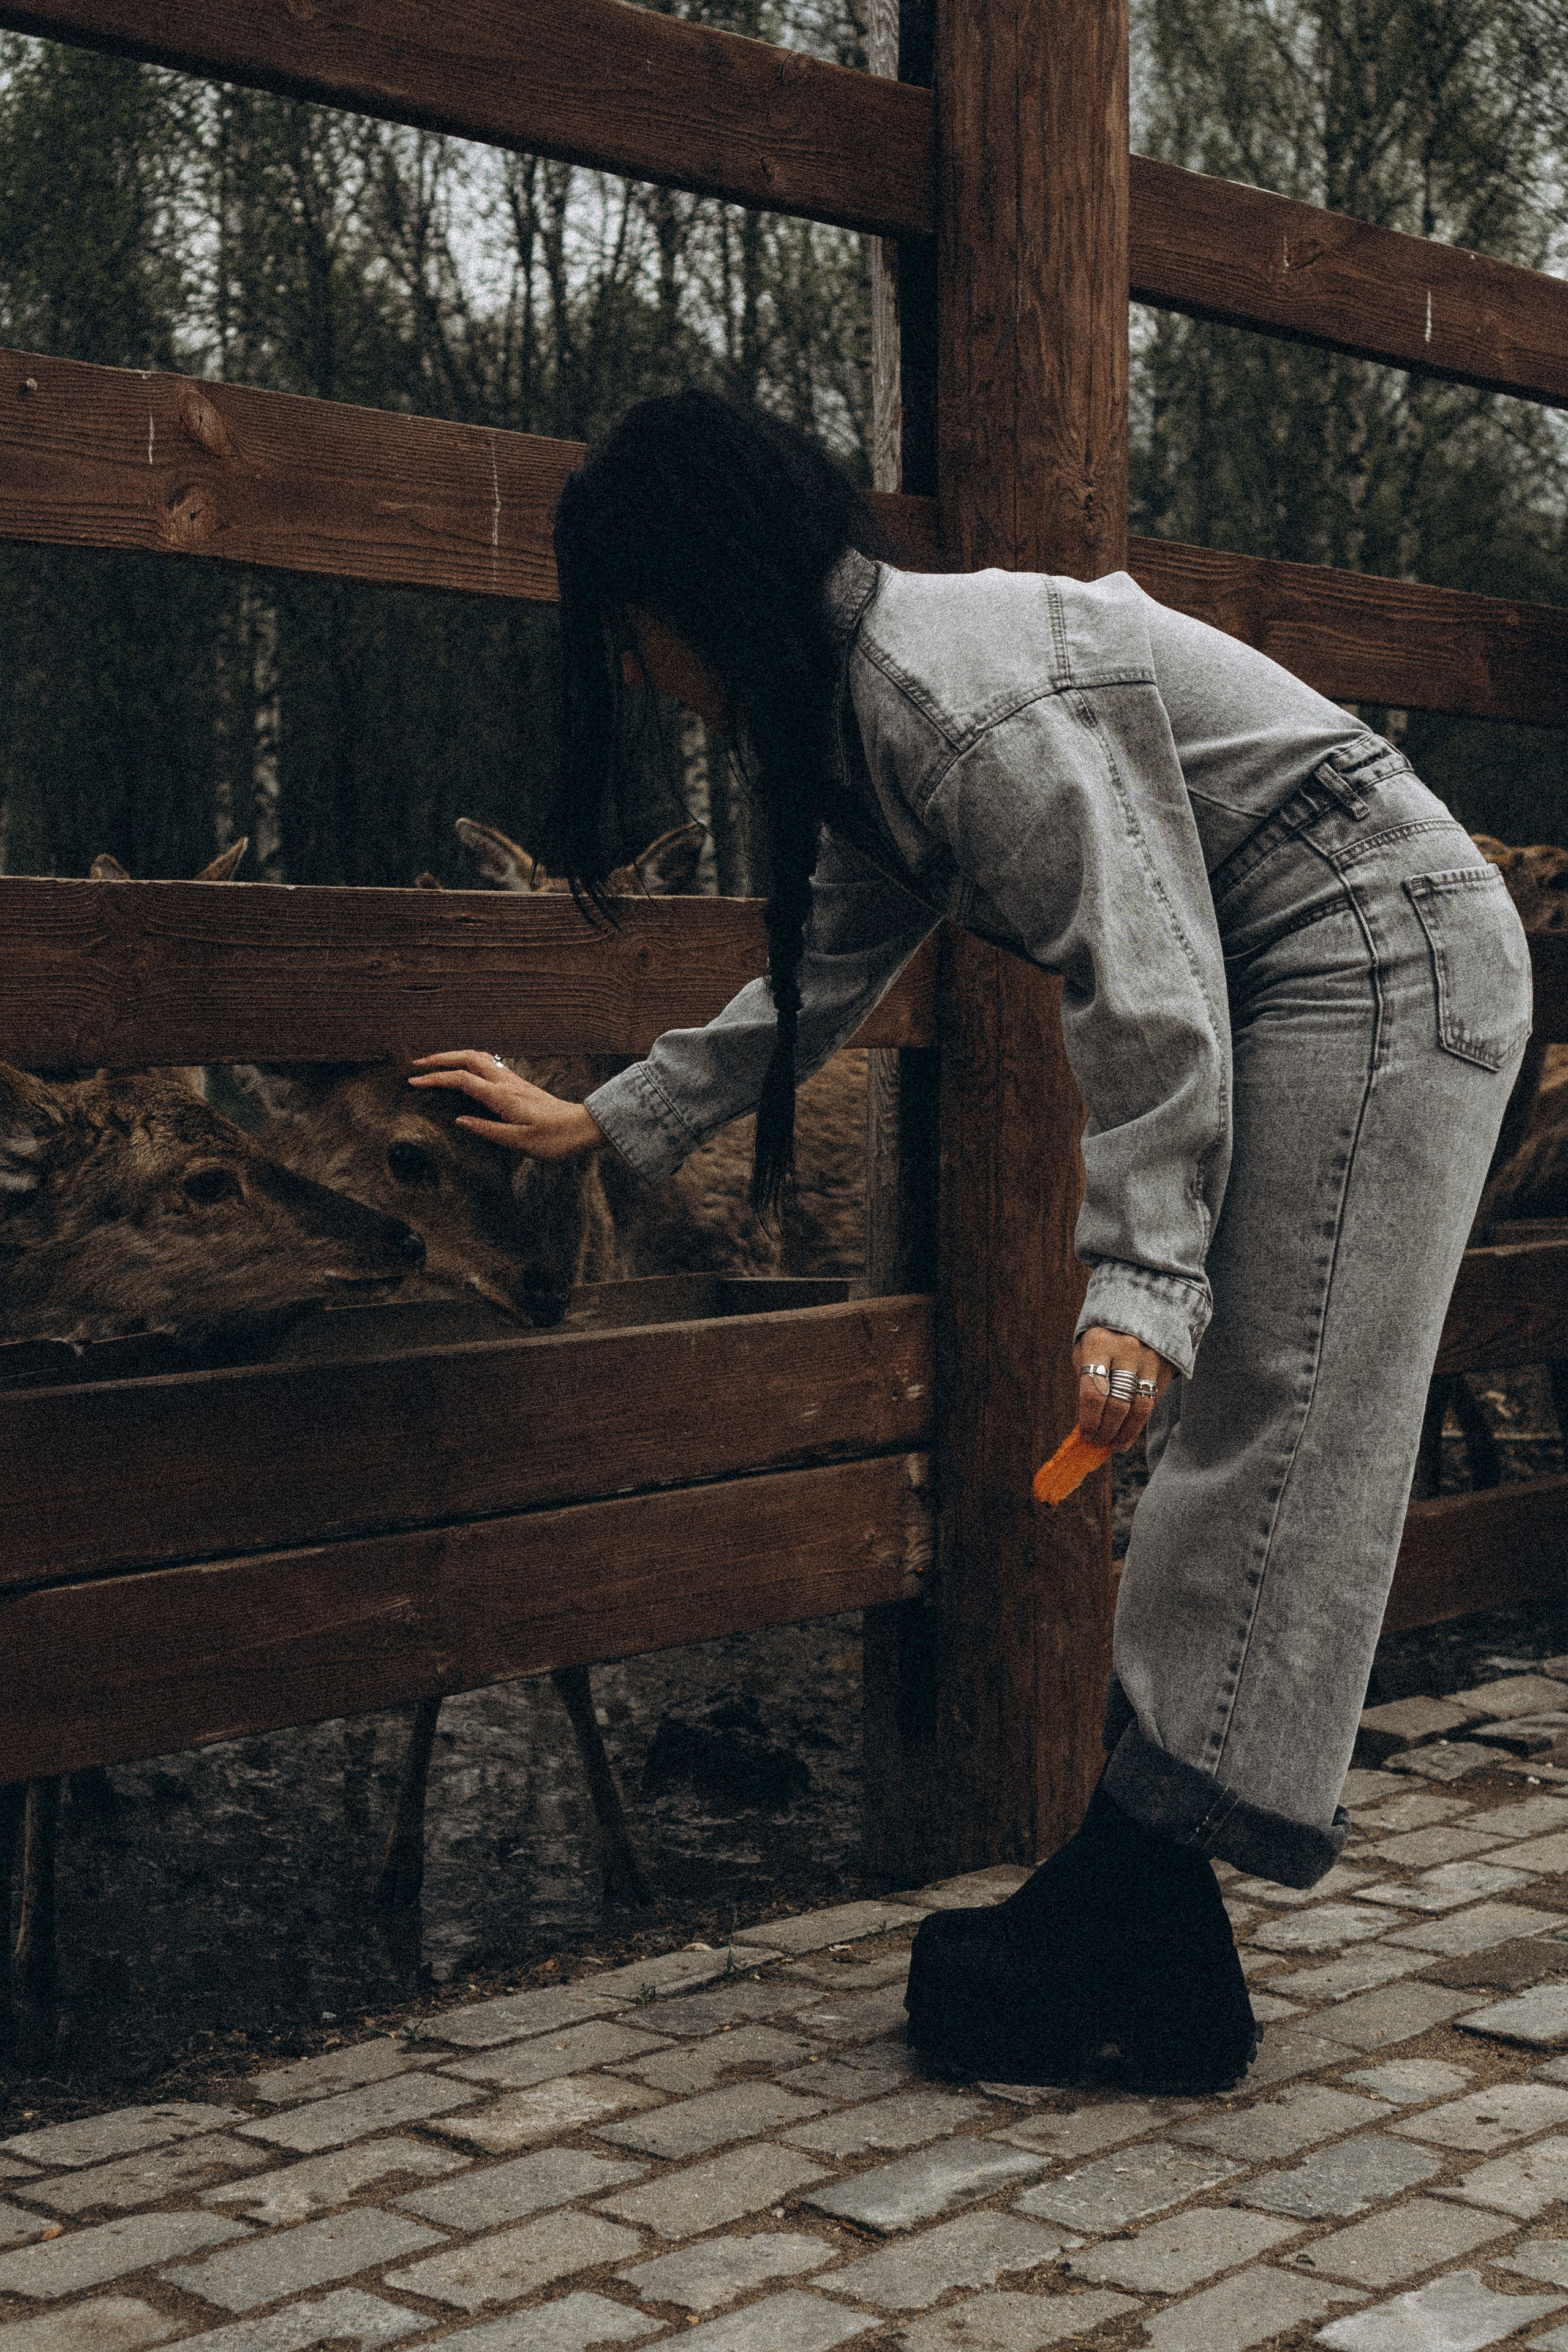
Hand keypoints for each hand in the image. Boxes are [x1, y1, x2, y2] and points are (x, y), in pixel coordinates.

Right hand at [408, 1052, 605, 1158]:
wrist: (584, 1128)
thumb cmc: (555, 1139)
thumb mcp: (519, 1142)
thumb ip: (487, 1130)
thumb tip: (459, 1120)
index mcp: (502, 1097)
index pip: (462, 1080)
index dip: (435, 1079)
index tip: (413, 1082)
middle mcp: (507, 1083)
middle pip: (468, 1059)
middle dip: (440, 1058)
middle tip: (417, 1064)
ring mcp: (514, 1081)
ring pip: (479, 1058)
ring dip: (455, 1057)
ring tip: (435, 1063)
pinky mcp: (520, 1085)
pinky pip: (489, 1065)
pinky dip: (470, 1062)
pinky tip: (465, 1070)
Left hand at [1073, 1326, 1174, 1452]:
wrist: (1144, 1306)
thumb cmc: (1105, 1334)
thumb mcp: (1088, 1347)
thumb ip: (1087, 1378)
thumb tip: (1087, 1420)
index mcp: (1099, 1343)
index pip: (1094, 1393)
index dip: (1089, 1421)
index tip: (1085, 1435)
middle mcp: (1127, 1350)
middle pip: (1117, 1405)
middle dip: (1106, 1431)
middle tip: (1098, 1443)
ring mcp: (1150, 1359)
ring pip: (1139, 1408)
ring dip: (1125, 1433)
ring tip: (1114, 1445)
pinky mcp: (1166, 1366)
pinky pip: (1152, 1403)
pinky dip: (1139, 1423)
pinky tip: (1128, 1433)